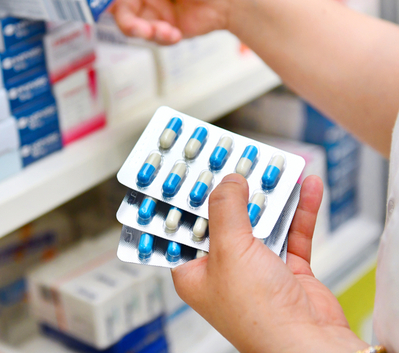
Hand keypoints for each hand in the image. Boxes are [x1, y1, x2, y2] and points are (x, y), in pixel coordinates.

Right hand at [80, 0, 246, 44]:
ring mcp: (153, 6)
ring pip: (131, 26)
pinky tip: (174, 30)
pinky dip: (160, 37)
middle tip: (136, 23)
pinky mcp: (164, 26)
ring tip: (159, 29)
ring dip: (144, 30)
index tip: (87, 0)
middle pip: (115, 7)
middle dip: (126, 19)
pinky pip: (150, 38)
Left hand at [172, 174, 368, 352]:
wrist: (310, 345)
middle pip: (223, 219)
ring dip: (269, 196)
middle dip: (232, 190)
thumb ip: (226, 209)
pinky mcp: (288, 270)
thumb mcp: (229, 250)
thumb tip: (228, 181)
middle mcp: (223, 270)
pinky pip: (292, 232)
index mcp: (195, 271)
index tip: (189, 170)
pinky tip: (306, 187)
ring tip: (271, 166)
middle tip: (234, 160)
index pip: (182, 227)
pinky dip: (300, 210)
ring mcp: (256, 269)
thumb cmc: (258, 316)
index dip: (185, 198)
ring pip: (260, 222)